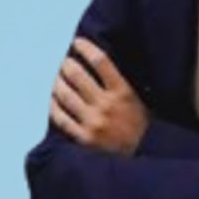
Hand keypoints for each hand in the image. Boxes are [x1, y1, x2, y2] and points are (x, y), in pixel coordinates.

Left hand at [49, 37, 150, 155]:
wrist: (144, 156)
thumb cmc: (142, 126)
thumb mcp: (139, 99)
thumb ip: (121, 83)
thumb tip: (101, 63)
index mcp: (123, 91)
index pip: (100, 61)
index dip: (85, 47)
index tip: (78, 42)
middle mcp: (106, 105)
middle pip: (77, 75)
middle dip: (67, 64)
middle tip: (66, 62)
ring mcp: (93, 122)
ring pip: (65, 94)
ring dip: (58, 82)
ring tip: (58, 78)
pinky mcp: (83, 138)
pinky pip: (61, 118)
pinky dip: (54, 105)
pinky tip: (54, 99)